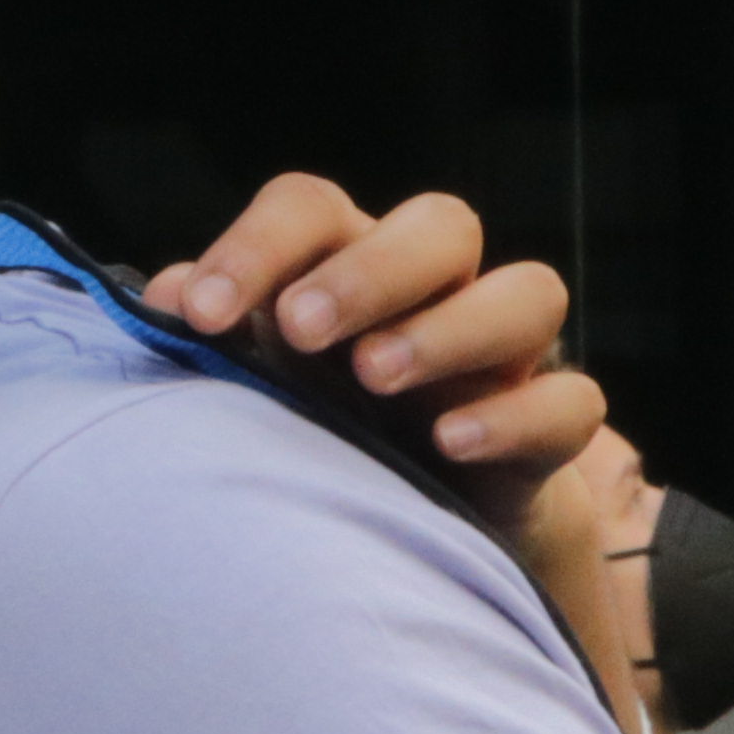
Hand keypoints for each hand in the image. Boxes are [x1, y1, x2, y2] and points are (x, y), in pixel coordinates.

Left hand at [135, 175, 603, 533]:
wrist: (403, 525)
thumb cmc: (308, 424)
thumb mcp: (249, 377)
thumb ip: (208, 334)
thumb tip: (162, 299)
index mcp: (348, 261)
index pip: (312, 208)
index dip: (256, 245)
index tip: (199, 314)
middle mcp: (437, 290)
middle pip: (441, 225)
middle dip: (369, 269)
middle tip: (301, 328)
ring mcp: (503, 356)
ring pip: (528, 293)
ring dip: (451, 327)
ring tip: (374, 375)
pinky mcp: (547, 429)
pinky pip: (571, 403)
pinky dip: (517, 415)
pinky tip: (449, 443)